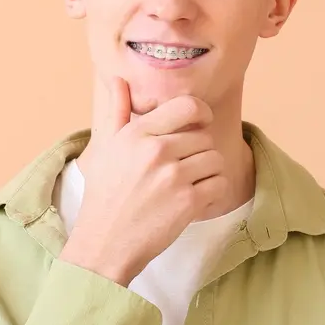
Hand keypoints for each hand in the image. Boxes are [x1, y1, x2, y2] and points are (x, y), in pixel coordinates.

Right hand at [58, 76, 227, 286]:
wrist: (105, 244)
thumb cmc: (105, 194)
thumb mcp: (106, 148)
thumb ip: (117, 111)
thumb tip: (119, 80)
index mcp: (137, 134)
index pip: (187, 106)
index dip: (201, 113)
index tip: (201, 123)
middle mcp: (156, 151)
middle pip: (204, 136)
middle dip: (198, 151)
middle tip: (182, 168)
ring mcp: (173, 177)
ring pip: (215, 160)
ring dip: (207, 173)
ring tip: (186, 185)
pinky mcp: (188, 203)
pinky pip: (219, 185)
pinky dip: (212, 193)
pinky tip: (194, 200)